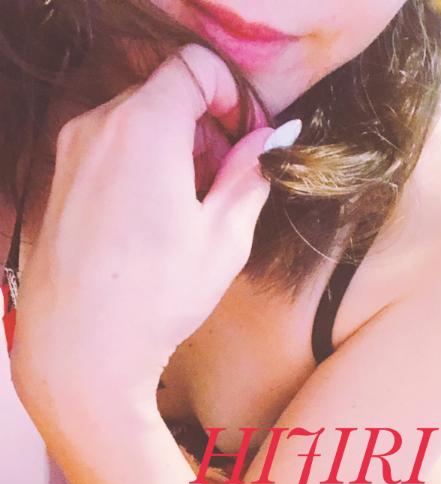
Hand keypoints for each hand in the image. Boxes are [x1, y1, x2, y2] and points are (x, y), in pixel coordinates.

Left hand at [11, 44, 295, 402]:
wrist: (82, 349)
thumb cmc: (154, 298)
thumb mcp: (224, 238)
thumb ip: (252, 174)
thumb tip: (270, 140)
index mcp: (144, 128)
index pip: (194, 66)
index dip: (231, 94)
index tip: (245, 134)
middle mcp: (98, 127)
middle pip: (164, 92)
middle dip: (206, 126)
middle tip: (227, 179)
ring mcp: (72, 153)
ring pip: (136, 121)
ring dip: (175, 147)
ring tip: (193, 206)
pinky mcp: (60, 180)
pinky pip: (109, 148)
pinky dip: (141, 163)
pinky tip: (156, 217)